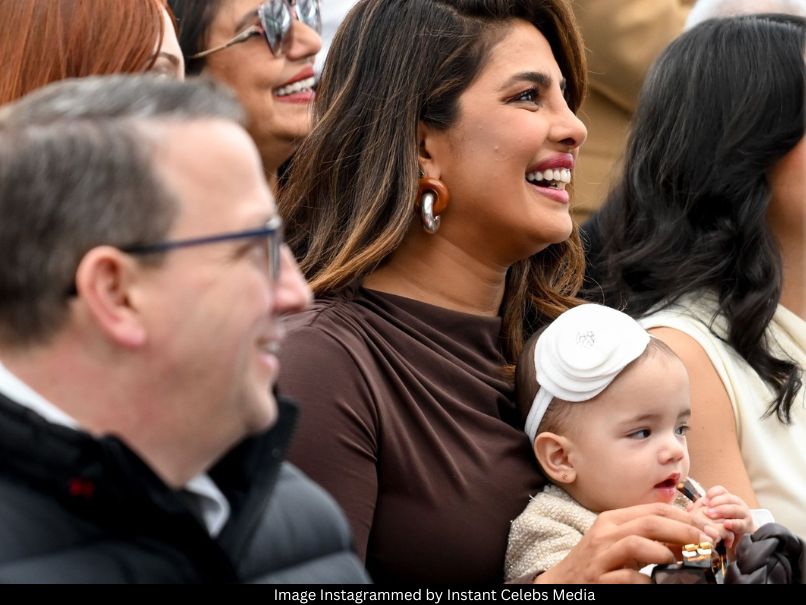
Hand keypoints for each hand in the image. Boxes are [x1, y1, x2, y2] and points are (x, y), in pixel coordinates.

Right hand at [536, 503, 706, 583]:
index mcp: (613, 519)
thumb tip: (687, 537)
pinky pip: (629, 577)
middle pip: (650, 522)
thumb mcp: (618, 543)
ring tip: (681, 560)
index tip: (709, 528)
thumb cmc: (596, 563)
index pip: (655, 509)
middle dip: (685, 530)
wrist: (563, 583)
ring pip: (638, 543)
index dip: (686, 517)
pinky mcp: (599, 579)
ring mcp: (601, 556)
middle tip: (708, 542)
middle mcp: (605, 533)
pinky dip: (648, 581)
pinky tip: (657, 583)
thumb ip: (646, 536)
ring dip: (666, 552)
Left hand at [689, 485, 755, 551]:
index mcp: (726, 498)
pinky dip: (734, 523)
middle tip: (706, 509)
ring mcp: (744, 514)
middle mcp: (737, 504)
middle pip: (729, 498)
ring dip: (723, 511)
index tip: (706, 498)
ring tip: (711, 515)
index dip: (713, 493)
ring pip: (736, 509)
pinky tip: (726, 525)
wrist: (739, 538)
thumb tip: (689, 507)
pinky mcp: (747, 526)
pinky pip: (742, 524)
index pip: (721, 490)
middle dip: (717, 502)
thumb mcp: (710, 515)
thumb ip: (700, 509)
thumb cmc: (721, 523)